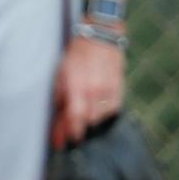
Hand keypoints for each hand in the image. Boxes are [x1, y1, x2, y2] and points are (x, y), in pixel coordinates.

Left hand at [51, 33, 124, 147]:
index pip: (74, 117)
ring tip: (82, 111)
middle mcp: (95, 89)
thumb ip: (60, 99)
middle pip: (87, 120)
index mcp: (77, 85)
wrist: (100, 36)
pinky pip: (112, 109)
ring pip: (100, 117)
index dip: (67, 133)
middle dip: (77, 127)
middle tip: (69, 128)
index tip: (61, 143)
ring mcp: (109, 89)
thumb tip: (58, 122)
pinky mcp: (120, 88)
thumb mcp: (60, 75)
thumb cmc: (76, 55)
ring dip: (89, 119)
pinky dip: (103, 112)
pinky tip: (96, 106)